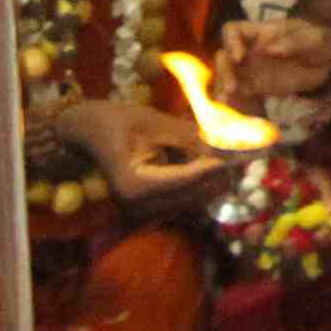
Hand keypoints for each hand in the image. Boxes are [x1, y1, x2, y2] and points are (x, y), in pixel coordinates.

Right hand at [54, 96, 229, 218]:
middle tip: (243, 158)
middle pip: (191, 196)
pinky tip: (213, 169)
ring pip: (191, 202)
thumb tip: (227, 144)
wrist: (87, 132)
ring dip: (212, 184)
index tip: (238, 157)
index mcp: (134, 184)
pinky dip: (200, 186)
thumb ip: (190, 137)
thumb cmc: (116, 121)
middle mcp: (138, 204)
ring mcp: (143, 210)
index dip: (212, 168)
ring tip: (233, 161)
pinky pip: (183, 200)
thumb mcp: (154, 122)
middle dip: (218, 178)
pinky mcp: (149, 207)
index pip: (183, 180)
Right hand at [213, 14, 330, 102]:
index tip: (239, 57)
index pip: (233, 30)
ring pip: (228, 75)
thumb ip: (293, 43)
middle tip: (232, 86)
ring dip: (224, 86)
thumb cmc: (317, 41)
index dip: (231, 41)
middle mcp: (250, 49)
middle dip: (224, 70)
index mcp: (260, 32)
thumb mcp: (312, 39)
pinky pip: (241, 91)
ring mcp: (252, 68)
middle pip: (225, 55)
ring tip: (225, 101)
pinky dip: (234, 99)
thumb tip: (270, 49)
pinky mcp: (258, 86)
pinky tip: (230, 108)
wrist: (327, 61)